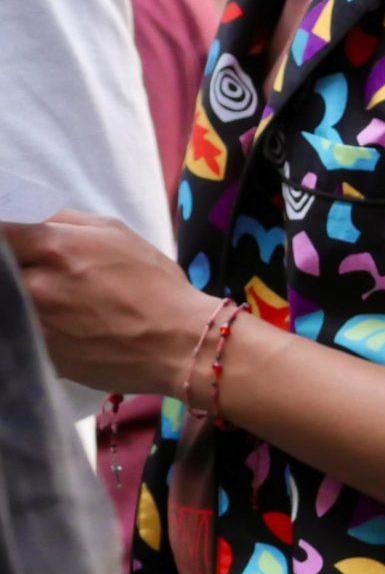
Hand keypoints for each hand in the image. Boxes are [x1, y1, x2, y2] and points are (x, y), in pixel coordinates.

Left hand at [3, 212, 218, 394]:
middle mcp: (34, 284)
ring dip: (20, 296)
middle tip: (38, 272)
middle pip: (0, 268)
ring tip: (57, 300)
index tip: (11, 243)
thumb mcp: (117, 234)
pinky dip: (31, 324)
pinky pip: (18, 330)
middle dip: (13, 267)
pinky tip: (61, 326)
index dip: (3, 237)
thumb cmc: (155, 284)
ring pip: (6, 302)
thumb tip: (26, 219)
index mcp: (54, 247)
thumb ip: (65, 221)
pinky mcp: (37, 354)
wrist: (177, 344)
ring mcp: (32, 323)